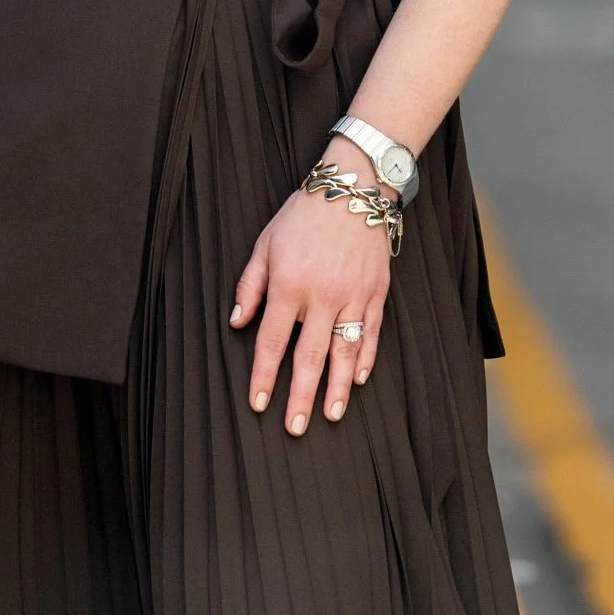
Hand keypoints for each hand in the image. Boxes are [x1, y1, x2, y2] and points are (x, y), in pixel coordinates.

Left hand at [229, 160, 391, 433]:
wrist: (353, 187)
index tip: (259, 403)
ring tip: (332, 415)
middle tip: (295, 427)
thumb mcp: (265, 243)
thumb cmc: (303, 214)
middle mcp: (322, 295)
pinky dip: (366, 359)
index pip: (273, 341)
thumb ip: (250, 285)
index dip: (264, 376)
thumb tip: (236, 322)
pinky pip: (372, 333)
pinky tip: (358, 379)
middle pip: (310, 357)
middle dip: (301, 396)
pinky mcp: (377, 291)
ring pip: (345, 352)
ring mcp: (353, 295)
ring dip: (338, 388)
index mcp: (289, 284)